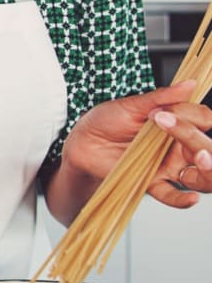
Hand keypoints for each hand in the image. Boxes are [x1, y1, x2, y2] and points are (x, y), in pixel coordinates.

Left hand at [64, 82, 211, 208]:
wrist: (82, 142)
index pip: (202, 119)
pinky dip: (183, 199)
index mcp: (177, 122)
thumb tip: (189, 84)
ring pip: (200, 174)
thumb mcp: (131, 105)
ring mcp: (167, 165)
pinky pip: (172, 194)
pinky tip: (191, 197)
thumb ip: (161, 98)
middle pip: (206, 148)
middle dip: (205, 144)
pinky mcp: (152, 181)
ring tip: (200, 159)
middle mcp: (178, 145)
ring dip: (206, 168)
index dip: (197, 117)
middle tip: (190, 138)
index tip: (175, 113)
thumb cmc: (106, 120)